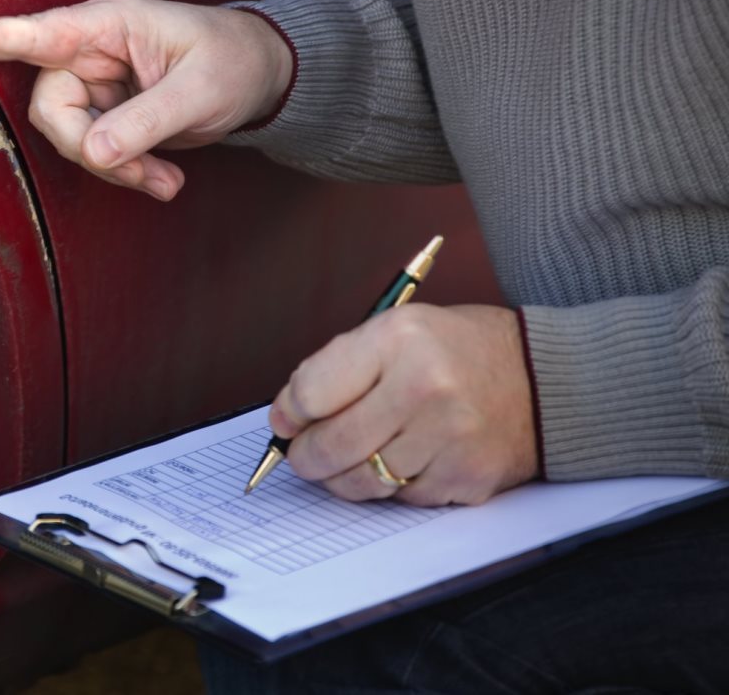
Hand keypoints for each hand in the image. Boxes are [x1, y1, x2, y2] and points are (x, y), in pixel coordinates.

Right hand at [0, 0, 291, 200]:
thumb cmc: (233, 61)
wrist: (259, 75)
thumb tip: (94, 151)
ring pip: (72, 138)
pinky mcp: (106, 113)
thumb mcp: (198, 93)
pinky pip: (95, 151)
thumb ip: (145, 122)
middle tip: (143, 173)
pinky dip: (126, 171)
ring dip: (117, 168)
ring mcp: (96, 84)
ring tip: (166, 181)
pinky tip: (164, 180)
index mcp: (109, 25)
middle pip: (52, 109)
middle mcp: (91, 52)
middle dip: (91, 150)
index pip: (38, 31)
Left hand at [270, 304, 537, 506]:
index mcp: (398, 339)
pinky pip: (401, 499)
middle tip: (305, 454)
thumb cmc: (457, 352)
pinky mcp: (467, 477)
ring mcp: (450, 437)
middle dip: (306, 456)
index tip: (287, 422)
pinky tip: (405, 461)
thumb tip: (285, 419)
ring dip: (344, 478)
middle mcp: (425, 387)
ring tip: (350, 459)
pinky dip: (393, 487)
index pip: (311, 393)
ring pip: (362, 481)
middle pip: (331, 446)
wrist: (545, 377)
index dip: (289, 414)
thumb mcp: (396, 331)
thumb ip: (337, 369)